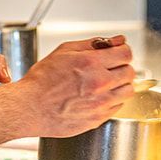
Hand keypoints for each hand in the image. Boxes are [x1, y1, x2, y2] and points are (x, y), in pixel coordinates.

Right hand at [16, 35, 135, 137]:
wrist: (29, 108)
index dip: (123, 51)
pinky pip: (117, 107)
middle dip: (122, 67)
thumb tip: (117, 40)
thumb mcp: (65, 51)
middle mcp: (100, 84)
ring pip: (128, 91)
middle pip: (130, 72)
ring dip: (120, 85)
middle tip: (110, 68)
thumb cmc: (42, 81)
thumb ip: (94, 43)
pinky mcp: (97, 119)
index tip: (118, 53)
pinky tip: (96, 97)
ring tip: (105, 84)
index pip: (126, 54)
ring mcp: (100, 104)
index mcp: (92, 63)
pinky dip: (112, 101)